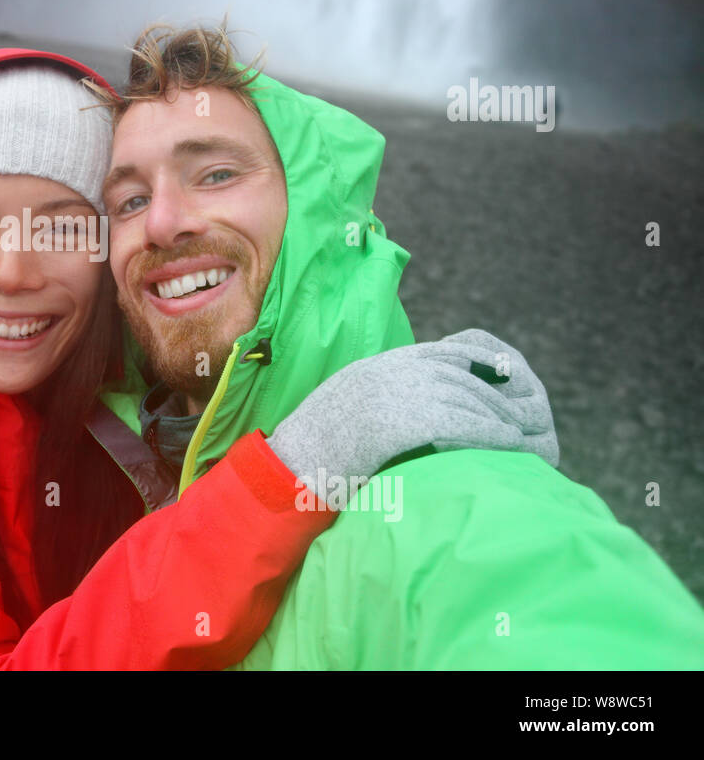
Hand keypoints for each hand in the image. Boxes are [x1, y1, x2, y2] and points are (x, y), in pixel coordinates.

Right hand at [267, 328, 558, 495]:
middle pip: (462, 376)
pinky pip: (463, 422)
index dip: (475, 366)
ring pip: (468, 398)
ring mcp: (400, 393)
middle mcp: (393, 372)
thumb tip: (400, 410)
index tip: (498, 379)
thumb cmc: (313, 448)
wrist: (292, 461)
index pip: (442, 353)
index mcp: (380, 366)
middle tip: (519, 416)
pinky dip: (491, 433)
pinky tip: (507, 445)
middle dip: (494, 397)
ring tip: (520, 434)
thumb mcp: (346, 406)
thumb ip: (376, 397)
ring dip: (499, 417)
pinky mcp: (409, 420)